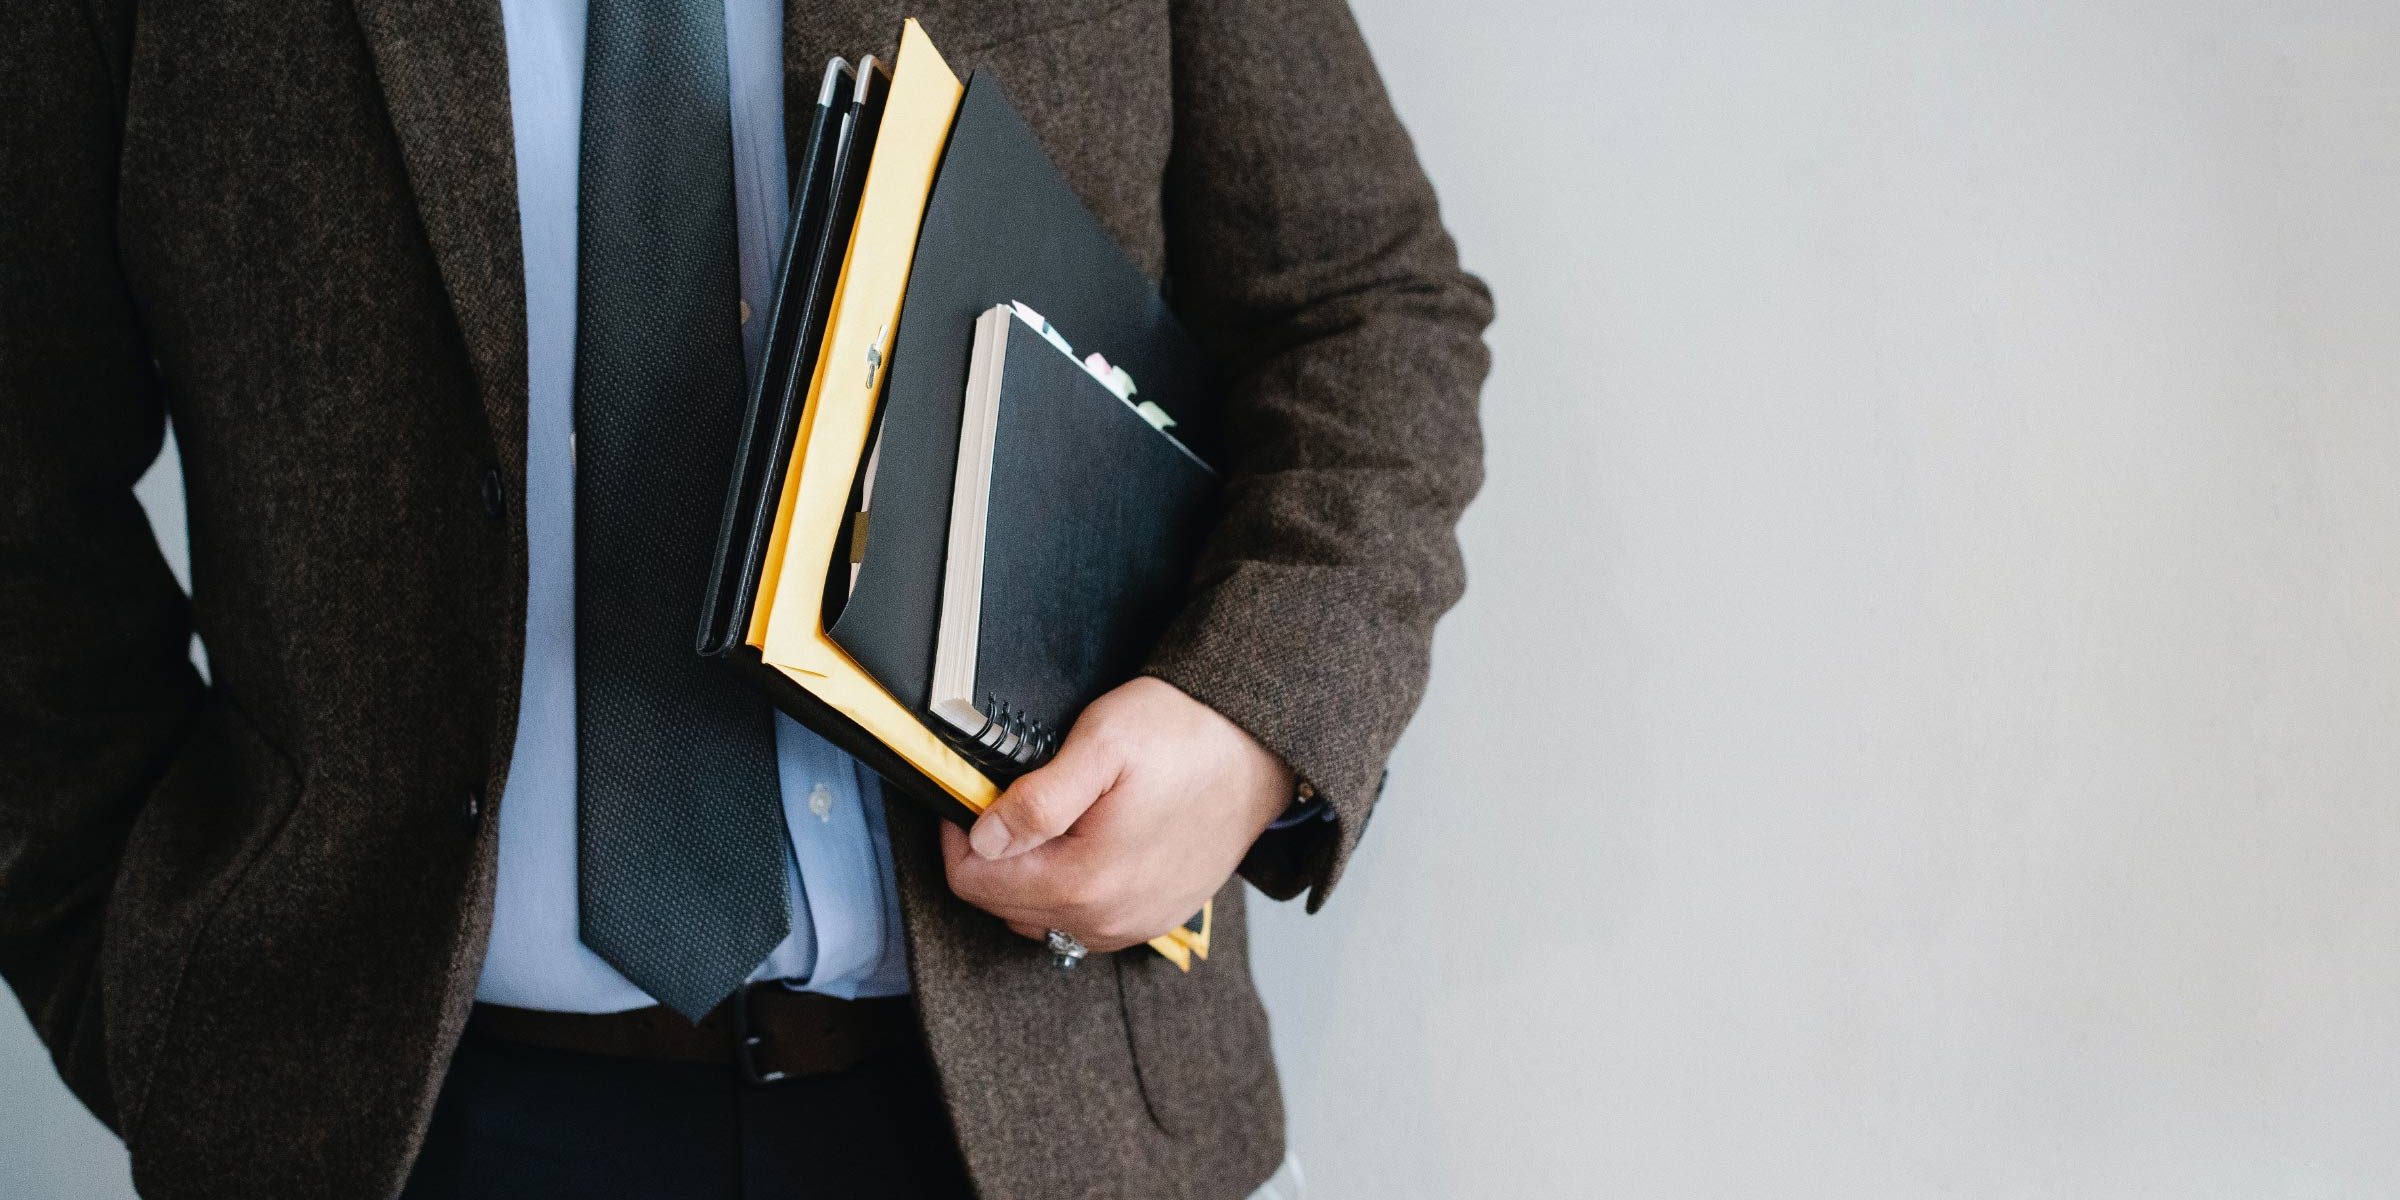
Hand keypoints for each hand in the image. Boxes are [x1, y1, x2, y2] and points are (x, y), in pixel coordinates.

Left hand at [940, 676, 1295, 951]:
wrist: (1261, 749)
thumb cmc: (1187, 736)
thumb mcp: (1102, 744)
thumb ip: (1036, 800)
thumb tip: (982, 838)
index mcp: (1085, 882)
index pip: (974, 882)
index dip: (961, 833)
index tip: (974, 795)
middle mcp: (1107, 921)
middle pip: (1003, 904)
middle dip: (994, 854)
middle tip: (1014, 797)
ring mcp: (1134, 925)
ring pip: (1040, 916)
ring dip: (1028, 873)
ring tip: (1052, 818)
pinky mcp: (1155, 919)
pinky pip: (1082, 920)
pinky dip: (1067, 887)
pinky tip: (1084, 842)